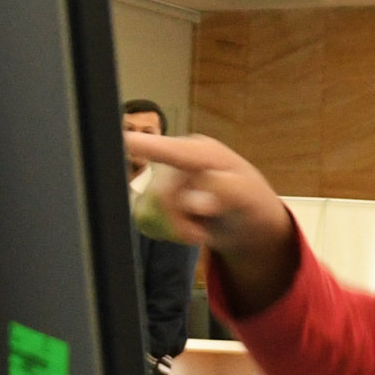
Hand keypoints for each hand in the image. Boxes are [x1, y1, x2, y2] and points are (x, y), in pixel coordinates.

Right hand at [123, 131, 299, 303]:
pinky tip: (183, 227)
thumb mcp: (248, 196)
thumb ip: (225, 193)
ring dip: (173, 229)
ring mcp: (163, 176)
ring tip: (198, 228)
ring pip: (148, 210)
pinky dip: (164, 232)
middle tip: (202, 234)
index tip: (124, 140)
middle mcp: (177, 159)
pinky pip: (143, 220)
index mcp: (202, 152)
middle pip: (159, 196)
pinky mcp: (153, 195)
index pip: (172, 151)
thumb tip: (194, 201)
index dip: (146, 146)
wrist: (244, 220)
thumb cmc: (250, 202)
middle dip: (179, 222)